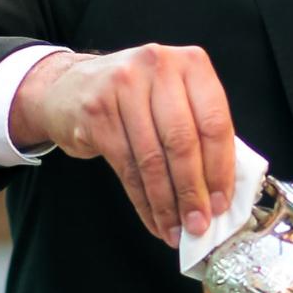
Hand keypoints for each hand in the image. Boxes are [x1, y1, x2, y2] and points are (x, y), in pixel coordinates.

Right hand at [11, 45, 235, 245]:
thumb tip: (223, 189)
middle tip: (199, 224)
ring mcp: (123, 86)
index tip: (223, 203)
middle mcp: (158, 67)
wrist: (69, 87)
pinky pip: (127, 168)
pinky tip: (154, 219)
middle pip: (183, 142)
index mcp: (191, 63)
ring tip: (177, 229)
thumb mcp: (174, 97)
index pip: (214, 122)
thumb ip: (200, 130)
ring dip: (167, 203)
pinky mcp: (97, 113)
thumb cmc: (136, 98)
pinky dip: (143, 201)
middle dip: (193, 191)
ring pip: (153, 159)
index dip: (221, 168)